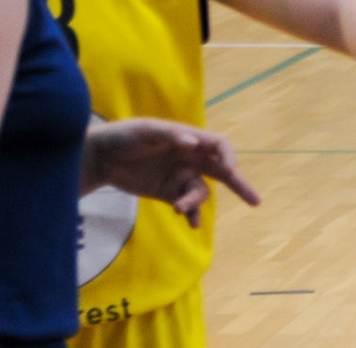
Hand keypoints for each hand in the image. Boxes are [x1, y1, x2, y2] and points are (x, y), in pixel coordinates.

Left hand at [81, 119, 261, 225]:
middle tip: (255, 201)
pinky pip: (185, 206)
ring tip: (178, 208)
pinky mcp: (167, 193)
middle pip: (222, 171)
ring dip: (195, 201)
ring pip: (200, 192)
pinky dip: (191, 215)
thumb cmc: (126, 135)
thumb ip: (171, 135)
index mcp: (190, 139)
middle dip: (239, 184)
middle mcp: (190, 158)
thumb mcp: (147, 131)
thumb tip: (194, 143)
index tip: (230, 170)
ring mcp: (179, 177)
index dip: (229, 156)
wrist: (100, 156)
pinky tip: (192, 224)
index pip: (220, 146)